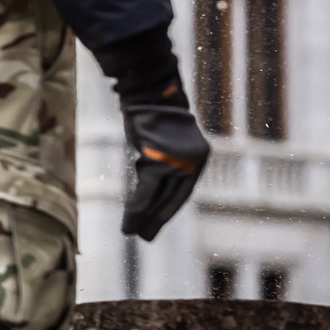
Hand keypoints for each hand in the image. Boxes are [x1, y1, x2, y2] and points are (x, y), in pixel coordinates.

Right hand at [121, 103, 208, 240]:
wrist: (149, 92)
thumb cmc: (153, 112)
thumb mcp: (163, 140)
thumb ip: (162, 161)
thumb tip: (152, 182)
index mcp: (198, 158)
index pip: (181, 192)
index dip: (166, 211)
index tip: (154, 224)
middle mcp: (193, 163)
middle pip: (171, 198)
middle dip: (156, 220)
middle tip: (144, 237)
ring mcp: (178, 162)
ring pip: (158, 198)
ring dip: (143, 218)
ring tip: (131, 232)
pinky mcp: (161, 161)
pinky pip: (148, 190)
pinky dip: (138, 207)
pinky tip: (131, 220)